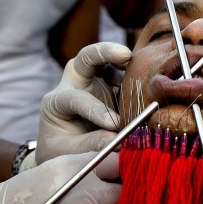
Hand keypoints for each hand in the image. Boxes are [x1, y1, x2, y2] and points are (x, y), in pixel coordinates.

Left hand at [37, 42, 130, 163]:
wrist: (63, 149)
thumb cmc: (62, 150)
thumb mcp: (70, 151)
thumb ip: (92, 143)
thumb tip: (118, 139)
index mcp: (57, 102)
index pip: (76, 98)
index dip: (96, 110)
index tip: (115, 125)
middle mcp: (73, 85)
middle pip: (84, 59)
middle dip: (103, 52)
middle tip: (125, 54)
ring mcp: (93, 83)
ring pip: (104, 61)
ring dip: (121, 59)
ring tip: (137, 62)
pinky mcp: (109, 86)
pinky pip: (121, 73)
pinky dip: (133, 72)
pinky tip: (145, 78)